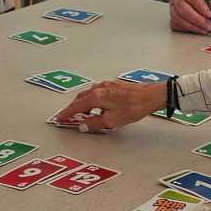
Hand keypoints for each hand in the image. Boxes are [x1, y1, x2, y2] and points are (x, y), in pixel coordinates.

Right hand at [52, 80, 168, 132]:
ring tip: (82, 114)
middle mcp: (99, 88)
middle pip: (80, 98)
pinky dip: (92, 100)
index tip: (59, 118)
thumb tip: (83, 125)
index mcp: (96, 96)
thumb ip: (95, 123)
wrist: (151, 96)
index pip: (76, 106)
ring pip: (89, 95)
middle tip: (68, 117)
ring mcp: (107, 85)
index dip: (66, 113)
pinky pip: (97, 93)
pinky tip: (98, 108)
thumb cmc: (134, 107)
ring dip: (83, 104)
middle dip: (73, 108)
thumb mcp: (112, 120)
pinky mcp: (114, 85)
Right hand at [169, 0, 210, 33]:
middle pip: (183, 9)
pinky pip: (176, 25)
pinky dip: (187, 29)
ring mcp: (173, 6)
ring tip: (205, 29)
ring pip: (178, 19)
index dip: (200, 5)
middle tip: (209, 25)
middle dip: (197, 19)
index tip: (209, 14)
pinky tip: (198, 29)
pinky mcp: (173, 16)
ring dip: (193, 26)